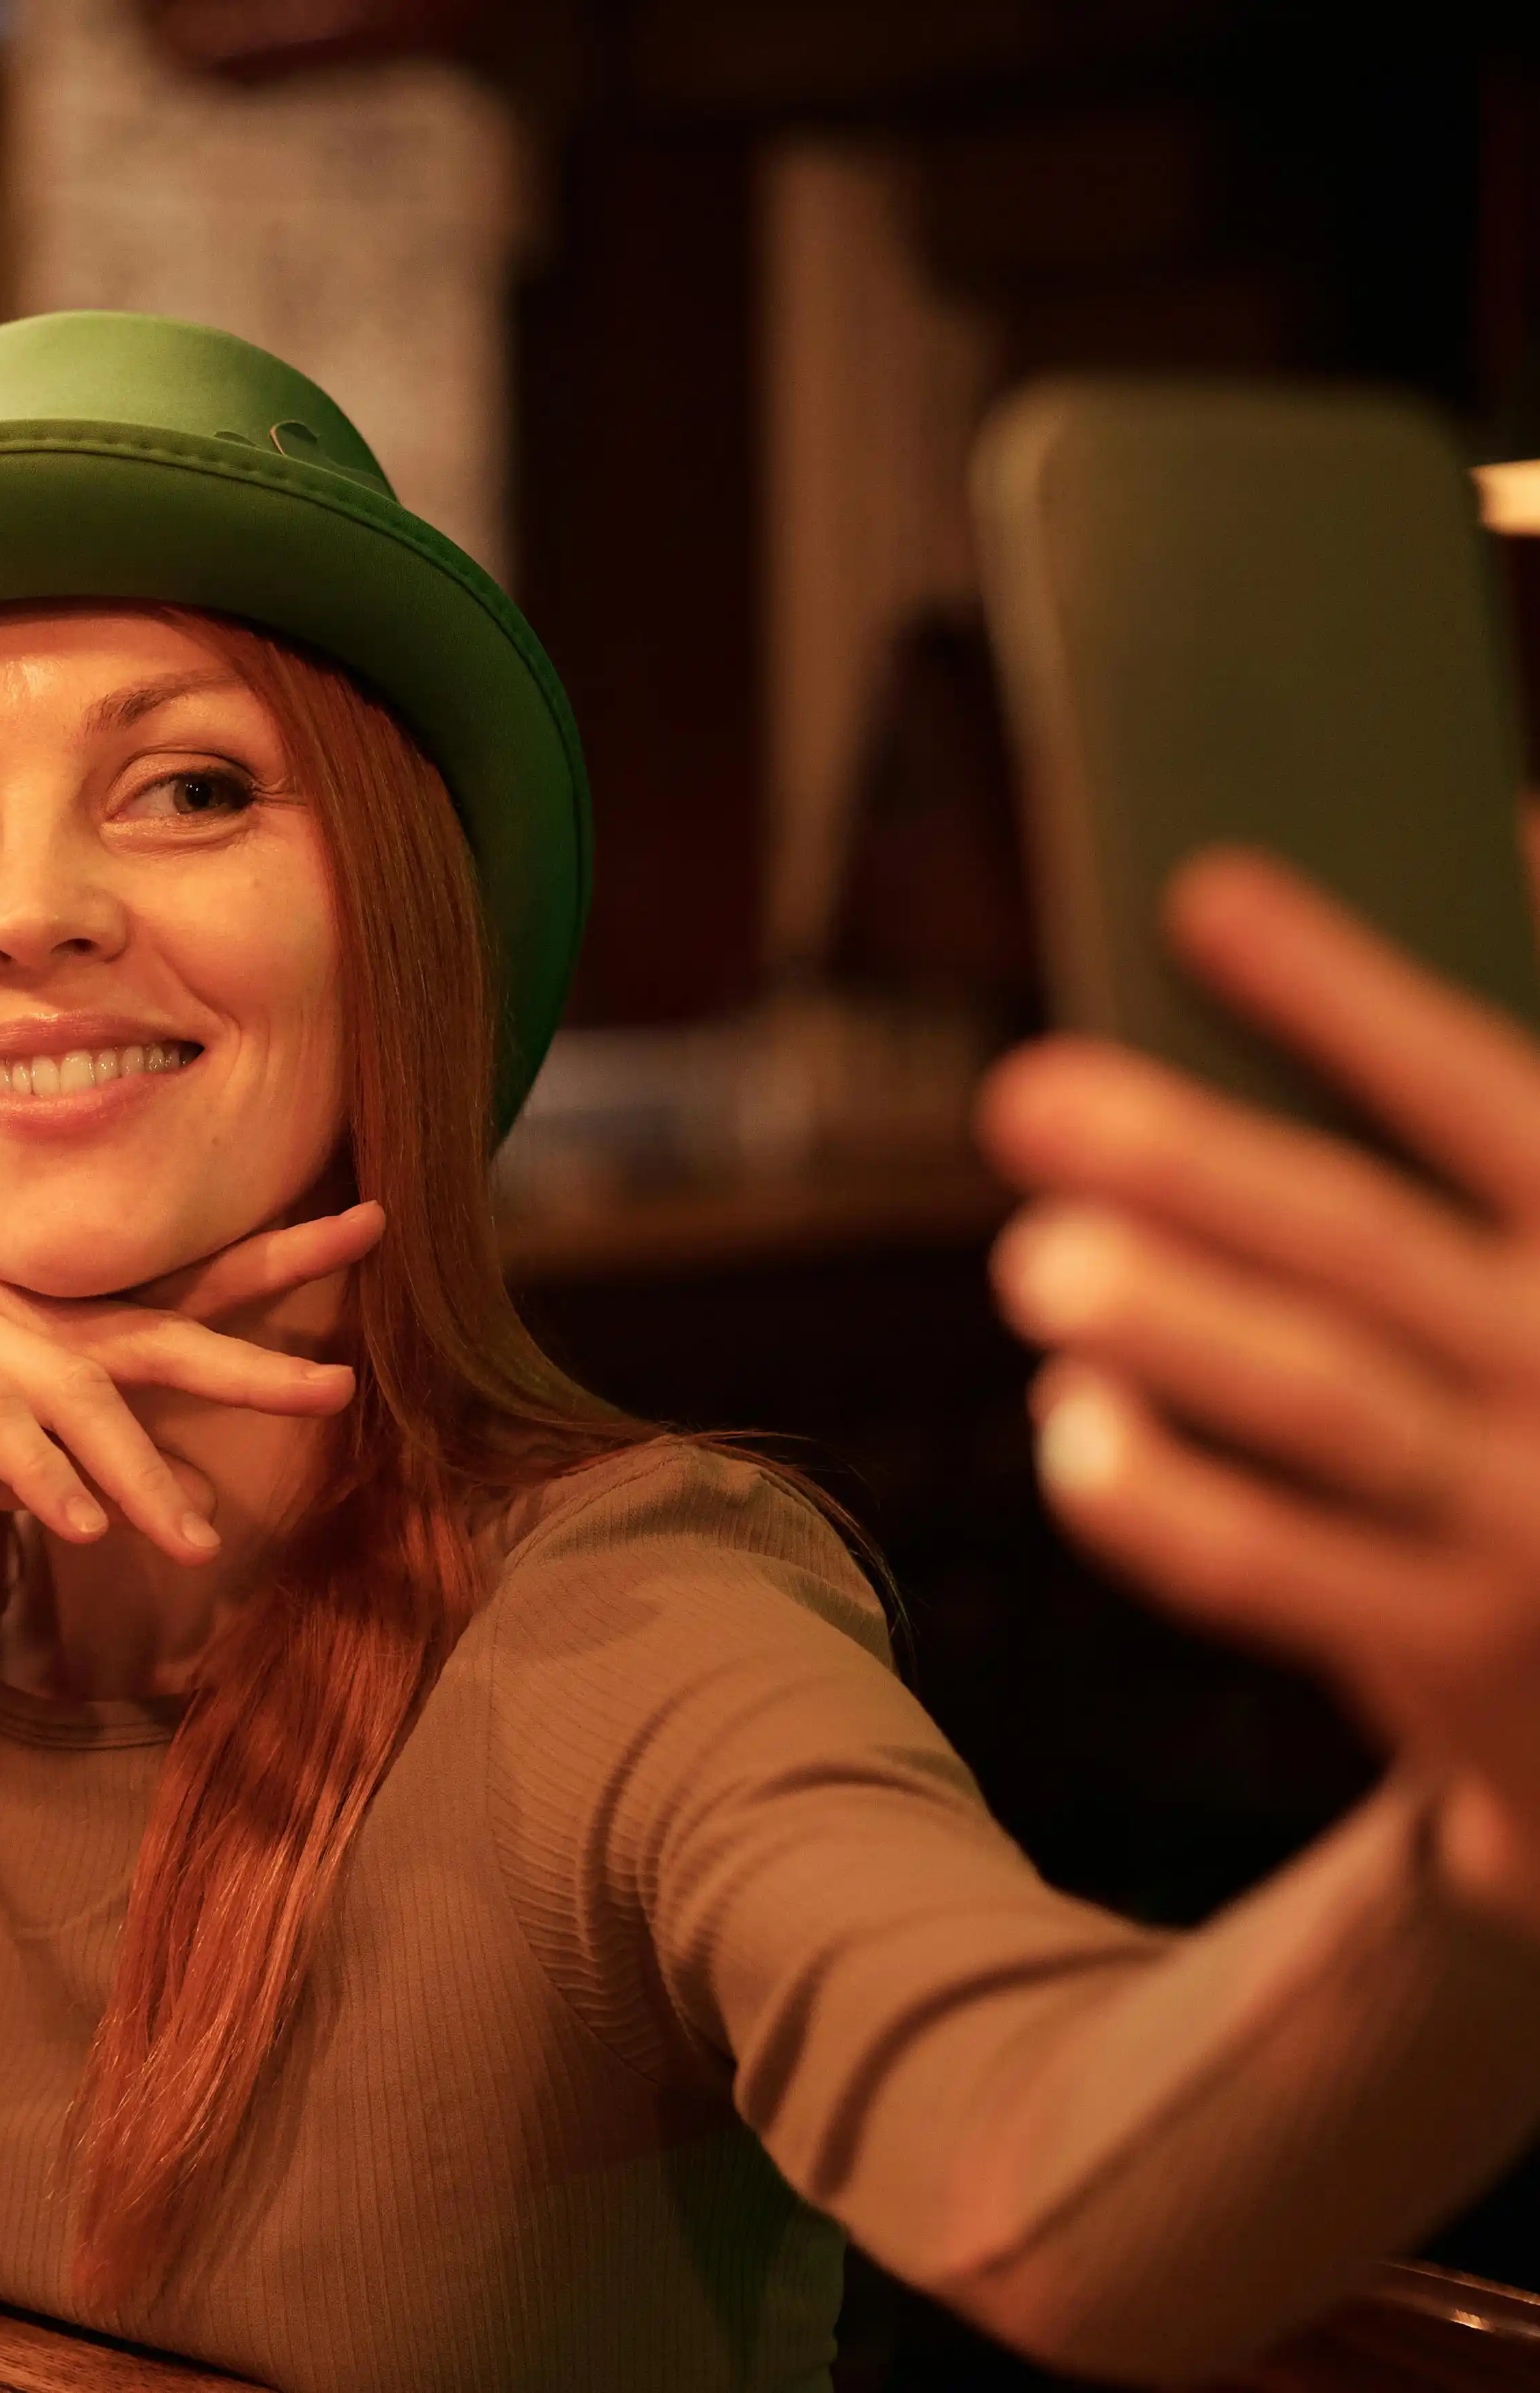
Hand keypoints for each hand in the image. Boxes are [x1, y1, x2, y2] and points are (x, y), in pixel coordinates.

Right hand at [0, 1203, 385, 1567]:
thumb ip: (80, 1470)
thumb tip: (172, 1508)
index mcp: (56, 1323)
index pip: (187, 1289)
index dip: (280, 1260)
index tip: (372, 1227)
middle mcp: (25, 1311)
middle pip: (161, 1327)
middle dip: (252, 1356)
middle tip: (341, 1383)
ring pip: (79, 1393)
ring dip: (141, 1472)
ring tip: (194, 1544)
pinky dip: (41, 1475)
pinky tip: (83, 1528)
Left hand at [976, 851, 1539, 1933]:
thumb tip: (1518, 814)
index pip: (1480, 1091)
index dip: (1345, 992)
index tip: (1199, 893)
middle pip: (1366, 1246)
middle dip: (1192, 1164)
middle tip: (1027, 1094)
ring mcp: (1525, 1523)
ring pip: (1326, 1406)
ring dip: (1175, 1327)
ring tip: (1036, 1258)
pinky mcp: (1455, 1655)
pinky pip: (1284, 1576)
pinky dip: (1170, 1503)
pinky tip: (1069, 1430)